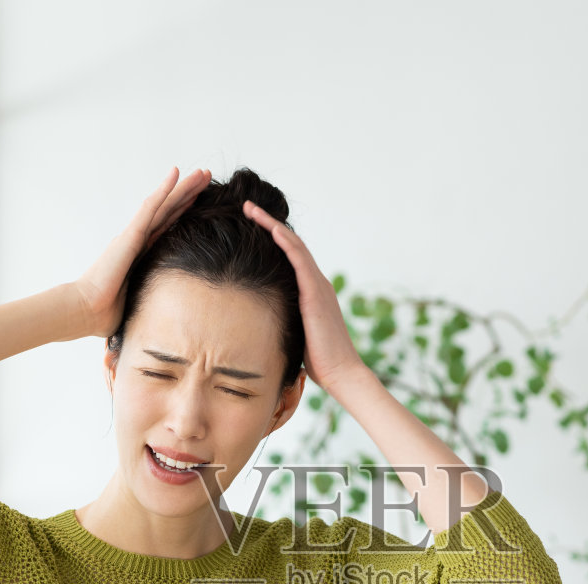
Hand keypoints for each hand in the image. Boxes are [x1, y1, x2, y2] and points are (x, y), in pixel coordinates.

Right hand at [70, 166, 210, 339]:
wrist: (85, 310)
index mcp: (139, 254)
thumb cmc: (105, 313)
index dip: (183, 211)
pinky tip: (177, 172)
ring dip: (184, 186)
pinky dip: (164, 189)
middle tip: (206, 176)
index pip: (167, 227)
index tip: (200, 198)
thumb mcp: (137, 302)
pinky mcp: (130, 235)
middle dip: (188, 193)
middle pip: (169, 210)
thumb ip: (148, 300)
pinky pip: (151, 207)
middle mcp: (137, 239)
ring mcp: (134, 235)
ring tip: (202, 172)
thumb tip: (161, 320)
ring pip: (164, 204)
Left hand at [241, 200, 368, 390]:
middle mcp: (316, 283)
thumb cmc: (318, 360)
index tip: (251, 225)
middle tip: (247, 206)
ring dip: (272, 224)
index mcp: (311, 291)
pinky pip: (300, 261)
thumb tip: (260, 321)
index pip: (291, 256)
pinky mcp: (315, 293)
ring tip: (251, 209)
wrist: (341, 373)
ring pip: (294, 245)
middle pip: (291, 243)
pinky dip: (285, 242)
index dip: (272, 237)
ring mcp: (318, 286)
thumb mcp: (295, 333)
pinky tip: (271, 229)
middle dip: (268, 223)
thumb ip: (284, 319)